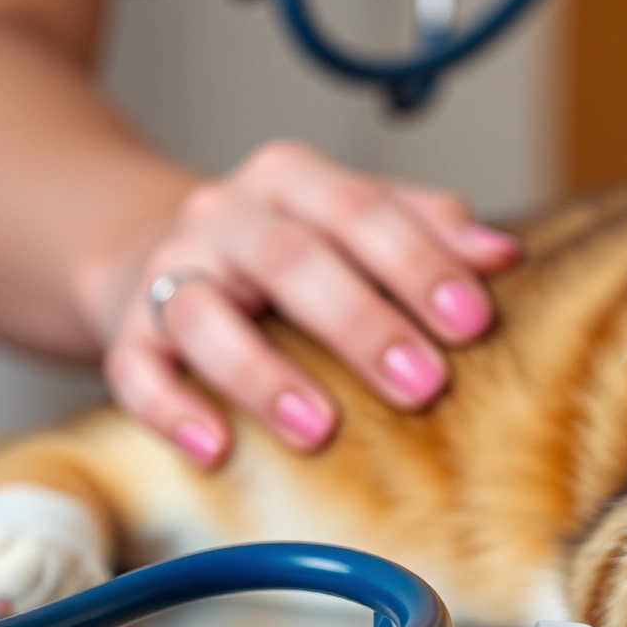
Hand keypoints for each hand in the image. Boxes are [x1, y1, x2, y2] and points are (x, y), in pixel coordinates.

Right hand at [95, 140, 517, 465]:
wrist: (154, 249)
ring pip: (204, 314)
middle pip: (290, 258)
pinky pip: (136, 371)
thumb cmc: (289, 247)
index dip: (418, 262)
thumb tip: (501, 255)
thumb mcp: (355, 218)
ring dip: (263, 375)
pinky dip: (171, 410)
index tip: (473, 320)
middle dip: (361, 323)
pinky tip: (214, 447)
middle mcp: (223, 216)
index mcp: (292, 179)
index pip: (359, 208)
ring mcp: (169, 274)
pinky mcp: (125, 333)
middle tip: (423, 384)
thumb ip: (428, 227)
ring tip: (322, 430)